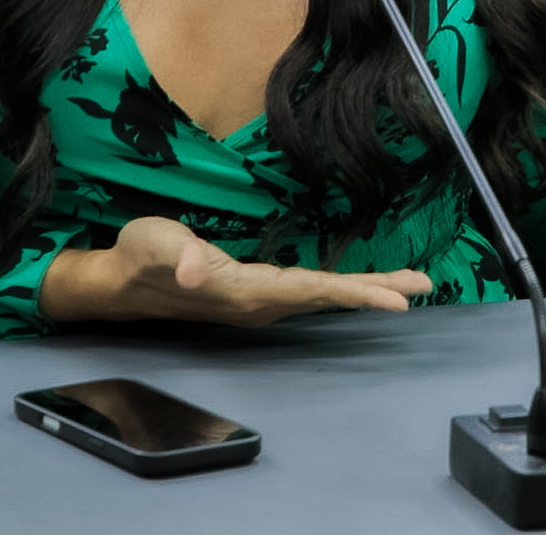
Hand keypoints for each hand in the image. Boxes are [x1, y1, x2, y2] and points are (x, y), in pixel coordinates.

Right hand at [42, 216, 432, 326]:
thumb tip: (192, 271)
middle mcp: (258, 304)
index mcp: (243, 291)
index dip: (353, 293)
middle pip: (328, 298)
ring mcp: (259, 303)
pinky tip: (358, 287)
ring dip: (364, 291)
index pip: (310, 290)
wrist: (122, 282)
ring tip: (406, 285)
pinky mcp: (256, 295)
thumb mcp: (156, 243)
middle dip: (376, 291)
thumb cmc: (141, 255)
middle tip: (423, 285)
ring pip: (322, 298)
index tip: (395, 300)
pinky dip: (341, 290)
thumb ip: (177, 255)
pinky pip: (310, 294)